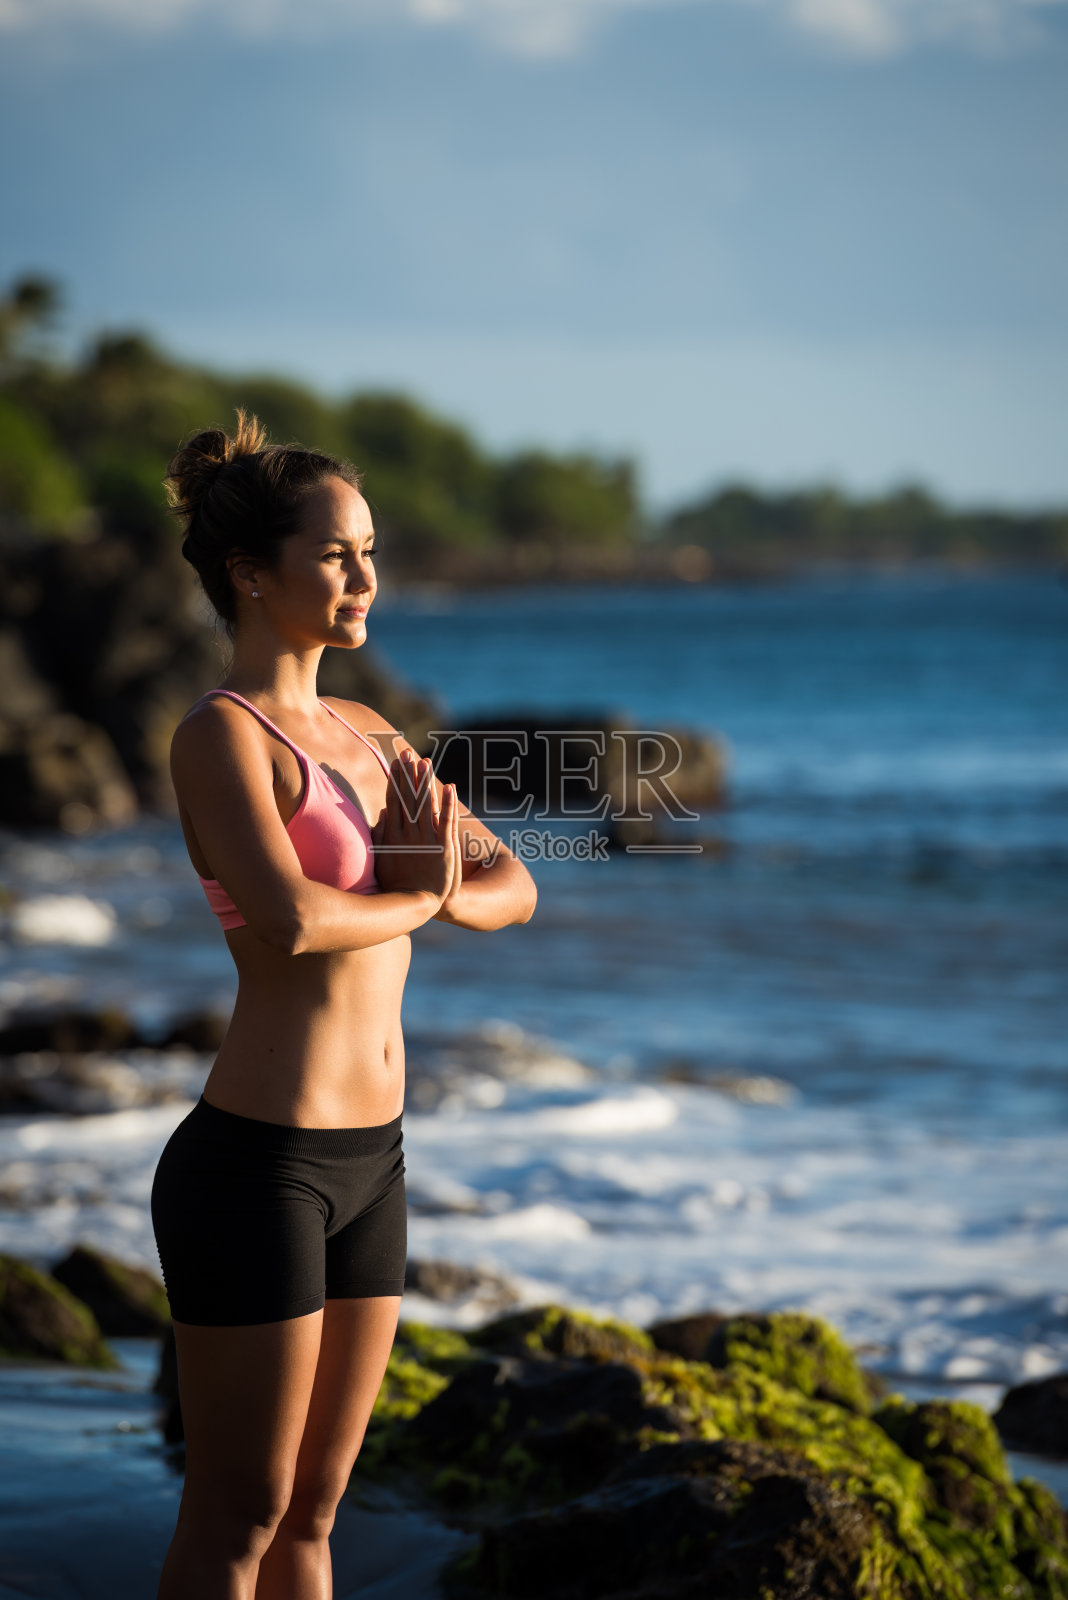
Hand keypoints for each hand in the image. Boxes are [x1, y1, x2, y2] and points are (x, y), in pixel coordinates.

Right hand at [372, 749, 459, 903]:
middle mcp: (409, 834)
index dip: (395, 781)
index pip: (394, 802)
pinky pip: (447, 821)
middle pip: (408, 798)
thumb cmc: (399, 885)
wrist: (418, 906)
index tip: (394, 762)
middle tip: (405, 752)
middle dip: (407, 775)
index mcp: (394, 836)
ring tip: (425, 762)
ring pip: (426, 805)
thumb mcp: (383, 859)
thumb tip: (383, 811)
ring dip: (425, 783)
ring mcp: (426, 840)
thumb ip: (381, 835)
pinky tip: (450, 787)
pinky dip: (448, 804)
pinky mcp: (444, 848)